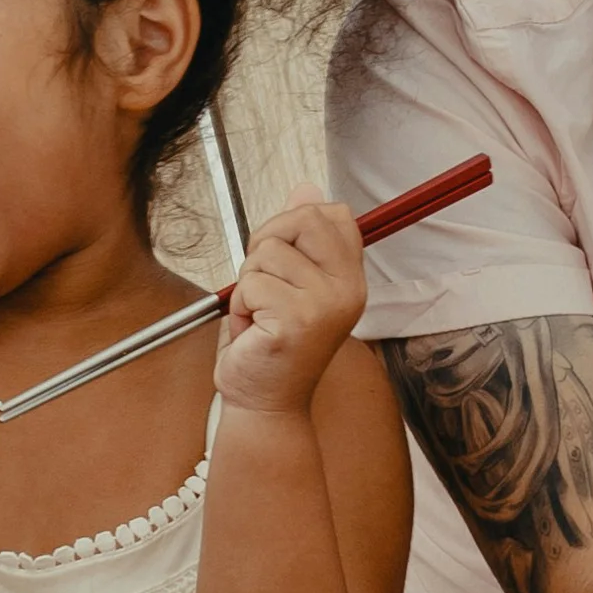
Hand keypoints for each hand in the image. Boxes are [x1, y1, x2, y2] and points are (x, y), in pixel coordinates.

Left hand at [213, 192, 368, 416]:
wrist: (265, 403)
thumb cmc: (273, 347)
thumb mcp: (288, 282)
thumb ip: (298, 237)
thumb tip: (305, 189)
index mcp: (350, 277)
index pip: (333, 213)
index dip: (293, 223)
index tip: (281, 257)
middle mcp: (347, 289)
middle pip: (302, 218)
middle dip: (266, 243)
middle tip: (261, 284)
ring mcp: (325, 304)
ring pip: (267, 253)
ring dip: (249, 283)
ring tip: (261, 315)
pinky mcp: (297, 320)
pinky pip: (252, 284)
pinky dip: (242, 306)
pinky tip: (254, 330)